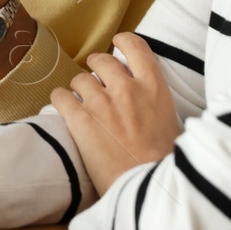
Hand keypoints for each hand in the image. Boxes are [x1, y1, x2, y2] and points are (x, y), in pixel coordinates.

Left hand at [51, 33, 180, 193]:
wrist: (149, 188)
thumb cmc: (162, 162)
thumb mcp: (170, 121)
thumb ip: (153, 100)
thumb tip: (142, 94)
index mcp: (153, 87)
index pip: (136, 46)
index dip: (122, 41)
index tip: (116, 44)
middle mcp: (127, 89)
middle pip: (101, 60)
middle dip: (95, 67)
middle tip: (95, 81)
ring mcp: (102, 103)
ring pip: (79, 79)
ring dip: (79, 89)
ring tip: (82, 104)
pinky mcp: (80, 120)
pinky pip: (60, 96)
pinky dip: (60, 101)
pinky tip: (64, 109)